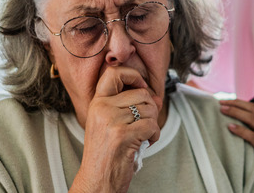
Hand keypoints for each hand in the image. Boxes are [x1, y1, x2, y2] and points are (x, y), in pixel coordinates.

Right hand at [71, 67, 160, 192]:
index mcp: (97, 103)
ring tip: (143, 136)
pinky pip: (152, 125)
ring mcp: (111, 121)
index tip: (141, 87)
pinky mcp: (122, 135)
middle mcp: (101, 108)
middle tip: (145, 124)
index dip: (132, 75)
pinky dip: (155, 135)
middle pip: (141, 93)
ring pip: (149, 109)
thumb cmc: (106, 155)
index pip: (114, 73)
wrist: (97, 181)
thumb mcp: (112, 125)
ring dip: (153, 124)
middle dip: (150, 109)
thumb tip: (156, 97)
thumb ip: (131, 107)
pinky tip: (147, 143)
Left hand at [220, 99, 253, 185]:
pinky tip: (231, 127)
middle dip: (235, 104)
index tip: (227, 101)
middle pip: (252, 109)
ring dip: (236, 113)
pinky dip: (241, 130)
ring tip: (223, 110)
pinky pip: (253, 137)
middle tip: (221, 102)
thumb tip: (243, 124)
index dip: (240, 103)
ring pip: (252, 119)